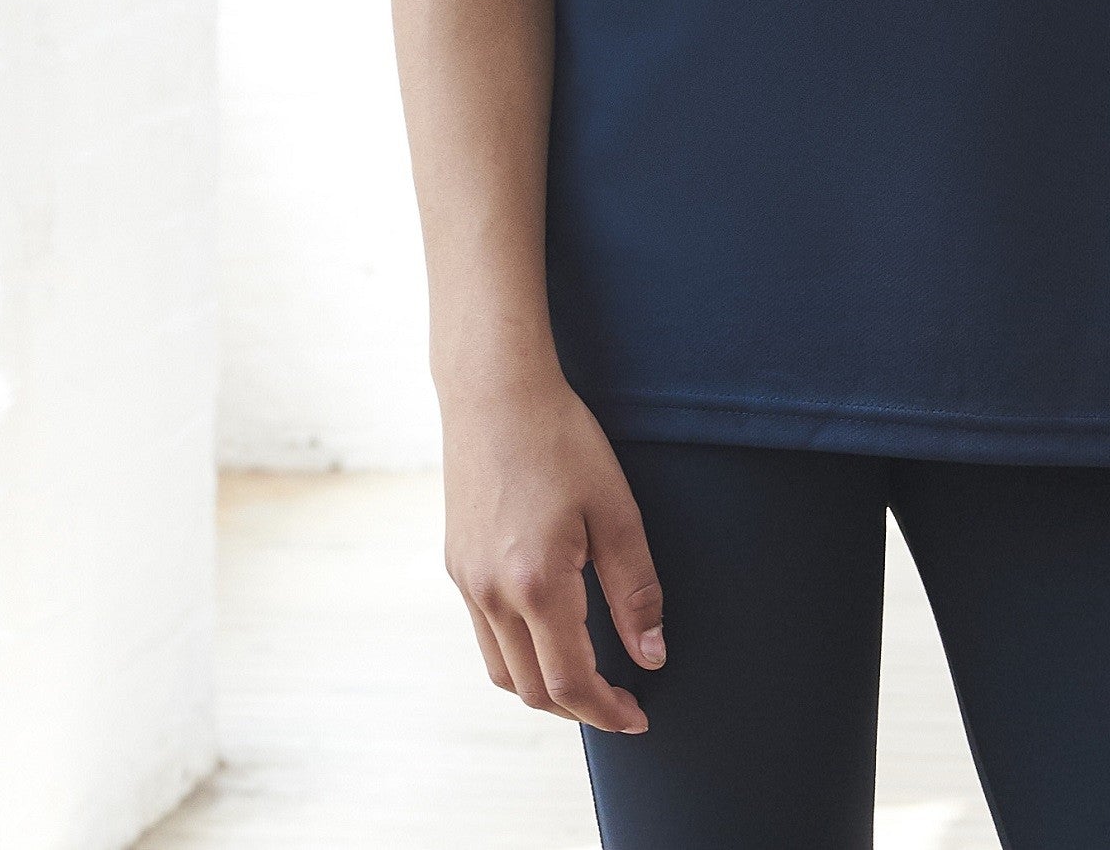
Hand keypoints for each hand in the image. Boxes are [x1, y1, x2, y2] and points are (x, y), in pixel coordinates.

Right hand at [441, 369, 664, 735]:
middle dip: (580, 708)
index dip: (607, 710)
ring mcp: (466, 582)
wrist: (495, 394)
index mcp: (535, 583)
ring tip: (589, 678)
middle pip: (532, 690)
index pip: (570, 680)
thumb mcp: (615, 510)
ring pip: (502, 671)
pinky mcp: (456, 566)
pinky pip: (485, 636)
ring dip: (545, 688)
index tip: (639, 716)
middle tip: (621, 702)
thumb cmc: (562, 441)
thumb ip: (635, 589)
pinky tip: (550, 633)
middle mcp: (490, 594)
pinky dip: (518, 656)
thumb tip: (652, 655)